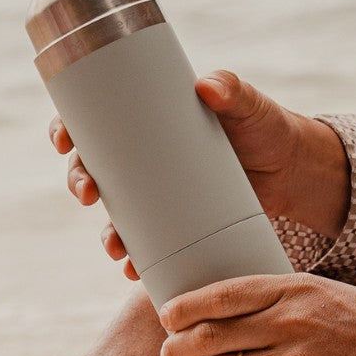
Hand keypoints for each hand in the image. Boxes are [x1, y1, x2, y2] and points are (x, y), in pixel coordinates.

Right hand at [50, 71, 349, 277]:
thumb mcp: (248, 105)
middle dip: (78, 183)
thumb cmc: (266, 128)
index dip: (66, 130)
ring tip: (114, 247)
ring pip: (112, 215)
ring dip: (104, 233)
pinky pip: (144, 246)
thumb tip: (208, 85)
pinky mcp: (175, 226)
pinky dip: (135, 260)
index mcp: (145, 123)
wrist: (293, 172)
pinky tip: (133, 270)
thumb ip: (232, 90)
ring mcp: (156, 196)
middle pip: (90, 170)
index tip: (63, 140)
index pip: (92, 123)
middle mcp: (142, 161)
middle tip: (87, 194)